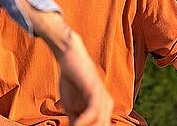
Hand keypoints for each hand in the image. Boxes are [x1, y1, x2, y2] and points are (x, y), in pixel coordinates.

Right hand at [14, 0, 112, 124]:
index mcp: (102, 109)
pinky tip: (76, 124)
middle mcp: (106, 105)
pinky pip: (95, 110)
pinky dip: (86, 120)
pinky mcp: (96, 90)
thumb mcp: (72, 106)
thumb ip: (76, 120)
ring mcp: (103, 97)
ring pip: (100, 122)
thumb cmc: (71, 80)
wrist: (70, 56)